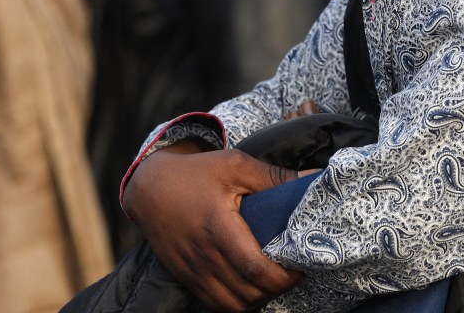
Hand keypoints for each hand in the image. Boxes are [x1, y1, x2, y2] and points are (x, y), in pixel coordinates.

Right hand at [124, 143, 303, 310]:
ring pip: (231, 305)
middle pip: (247, 293)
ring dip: (257, 299)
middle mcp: (203, 255)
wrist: (150, 188)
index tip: (300, 267)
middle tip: (292, 272)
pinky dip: (236, 302)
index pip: (254, 269)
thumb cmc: (196, 173)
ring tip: (273, 280)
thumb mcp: (235, 165)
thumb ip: (273, 177)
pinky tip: (250, 286)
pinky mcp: (185, 277)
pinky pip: (214, 303)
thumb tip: (313, 179)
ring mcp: (192, 270)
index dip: (283, 277)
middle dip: (276, 289)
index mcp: (218, 227)